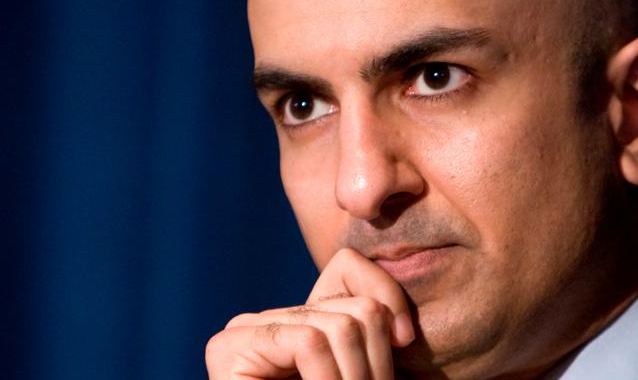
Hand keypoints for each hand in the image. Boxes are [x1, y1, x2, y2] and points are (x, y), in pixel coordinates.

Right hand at [206, 248, 415, 379]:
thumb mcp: (358, 378)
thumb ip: (369, 344)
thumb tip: (402, 325)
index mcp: (298, 319)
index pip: (350, 268)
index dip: (389, 301)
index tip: (408, 346)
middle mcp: (268, 317)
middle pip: (355, 306)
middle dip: (378, 365)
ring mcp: (244, 329)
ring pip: (340, 325)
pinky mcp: (229, 347)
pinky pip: (308, 341)